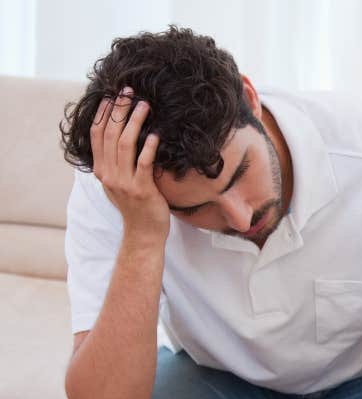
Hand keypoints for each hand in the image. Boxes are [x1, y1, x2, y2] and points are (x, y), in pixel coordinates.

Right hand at [90, 86, 169, 241]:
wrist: (144, 234)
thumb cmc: (136, 207)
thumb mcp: (118, 183)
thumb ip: (114, 163)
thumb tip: (118, 137)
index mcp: (101, 170)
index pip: (97, 135)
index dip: (104, 114)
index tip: (112, 96)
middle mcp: (108, 175)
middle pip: (110, 134)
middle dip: (119, 111)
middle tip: (129, 92)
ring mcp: (124, 183)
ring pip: (124, 144)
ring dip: (134, 122)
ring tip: (144, 106)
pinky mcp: (141, 190)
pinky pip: (143, 163)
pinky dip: (148, 147)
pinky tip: (155, 135)